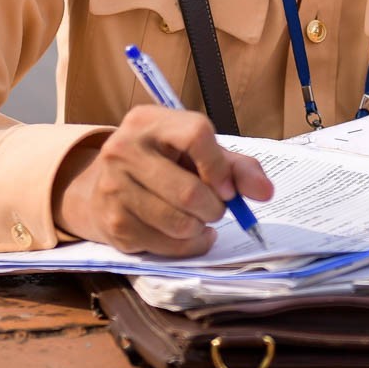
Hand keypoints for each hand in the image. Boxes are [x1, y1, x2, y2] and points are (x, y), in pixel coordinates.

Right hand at [51, 106, 272, 255]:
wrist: (104, 186)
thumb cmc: (162, 164)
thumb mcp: (196, 153)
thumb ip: (235, 167)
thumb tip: (265, 192)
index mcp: (148, 121)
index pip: (196, 135)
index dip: (220, 167)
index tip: (228, 189)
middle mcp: (123, 149)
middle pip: (189, 192)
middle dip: (214, 209)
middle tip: (215, 209)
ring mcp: (113, 188)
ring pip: (179, 223)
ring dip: (200, 229)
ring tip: (198, 220)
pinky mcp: (113, 224)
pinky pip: (166, 246)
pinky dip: (186, 246)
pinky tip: (184, 235)